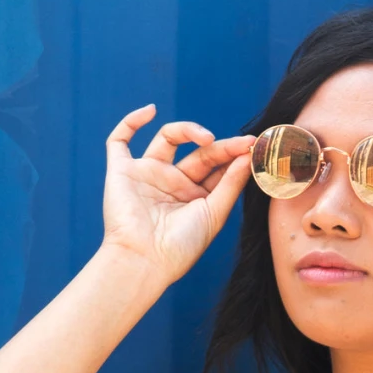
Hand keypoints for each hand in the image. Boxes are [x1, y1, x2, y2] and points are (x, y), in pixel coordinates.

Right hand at [102, 107, 256, 285]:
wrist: (145, 260)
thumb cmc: (181, 246)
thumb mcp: (214, 214)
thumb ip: (230, 184)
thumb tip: (247, 156)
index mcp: (194, 196)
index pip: (217, 167)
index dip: (233, 155)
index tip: (252, 147)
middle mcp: (172, 183)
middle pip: (198, 153)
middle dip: (220, 147)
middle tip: (241, 144)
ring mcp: (147, 174)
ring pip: (167, 139)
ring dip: (187, 130)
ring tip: (206, 138)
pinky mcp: (122, 171)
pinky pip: (120, 140)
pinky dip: (131, 121)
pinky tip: (150, 111)